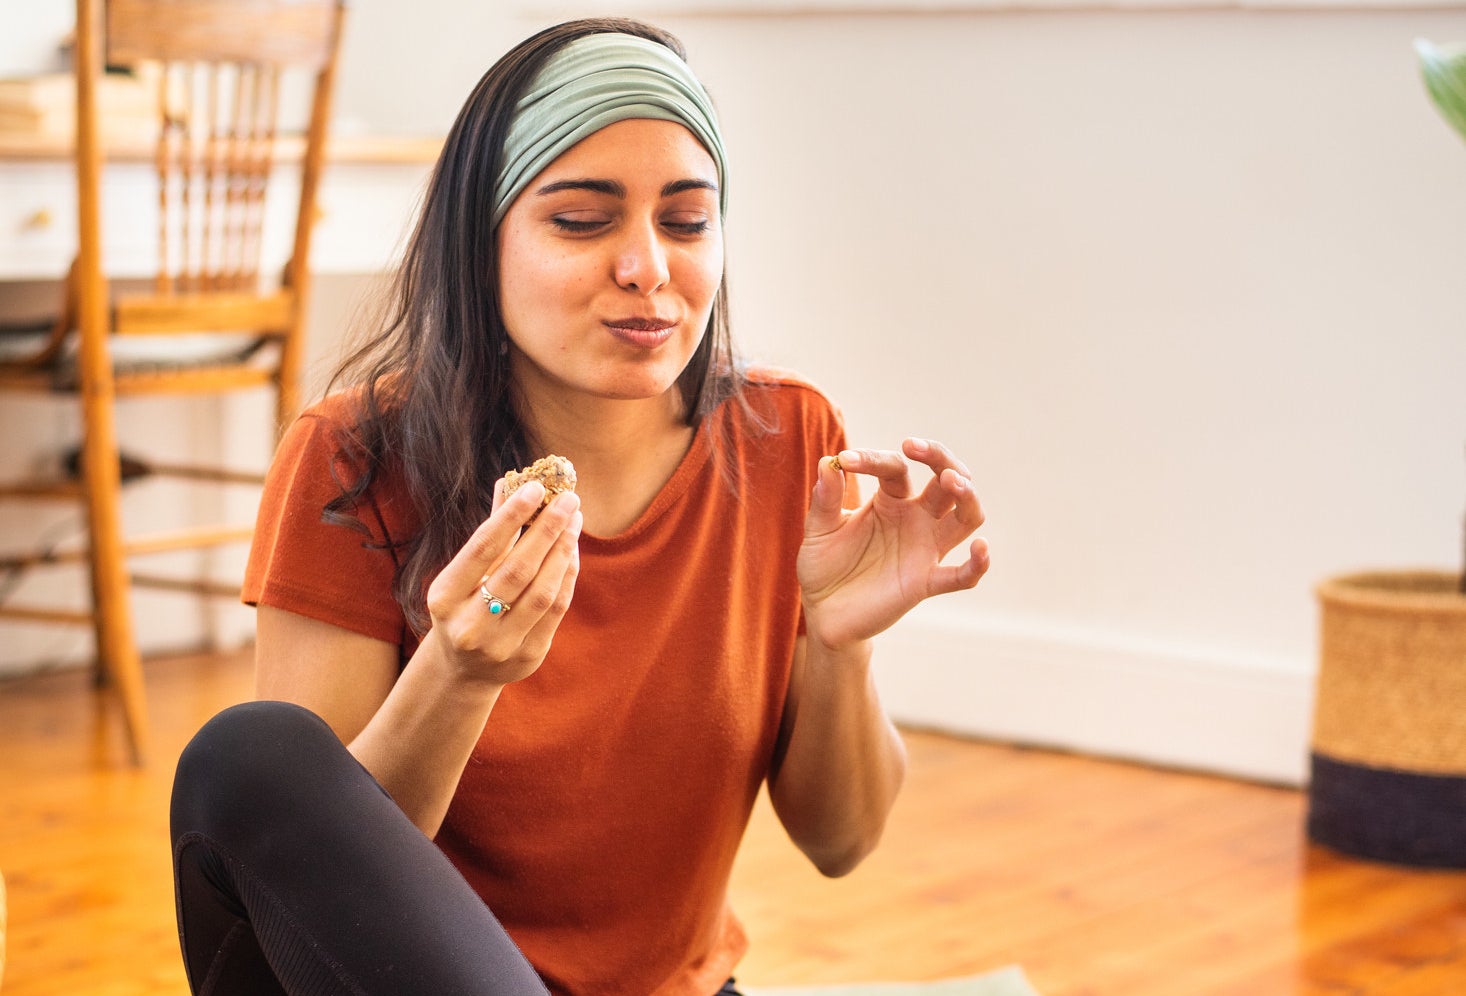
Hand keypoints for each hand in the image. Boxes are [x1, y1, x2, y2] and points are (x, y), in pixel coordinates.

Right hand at [423, 480, 581, 685]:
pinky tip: (572, 551)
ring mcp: (500, 645)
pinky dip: (567, 576)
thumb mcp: (465, 572)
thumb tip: (510, 482)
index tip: (537, 488)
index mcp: (445, 597)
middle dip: (547, 529)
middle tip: (568, 499)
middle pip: (518, 570)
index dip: (511, 516)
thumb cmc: (465, 605)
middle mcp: (469, 625)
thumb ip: (490, 531)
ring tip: (574, 520)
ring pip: (542, 591)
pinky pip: (556, 609)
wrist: (464, 670)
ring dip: (563, 550)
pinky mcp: (528, 657)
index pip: (483, 549)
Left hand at [798, 437, 988, 649]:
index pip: (895, 468)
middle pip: (947, 479)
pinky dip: (978, 564)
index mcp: (890, 500)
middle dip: (940, 458)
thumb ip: (825, 499)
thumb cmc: (824, 565)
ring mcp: (924, 549)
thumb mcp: (819, 529)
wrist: (823, 613)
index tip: (846, 460)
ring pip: (966, 517)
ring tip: (953, 481)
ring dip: (967, 496)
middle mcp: (916, 519)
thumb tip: (828, 462)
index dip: (873, 459)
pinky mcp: (925, 582)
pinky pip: (962, 575)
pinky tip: (981, 548)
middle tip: (915, 447)